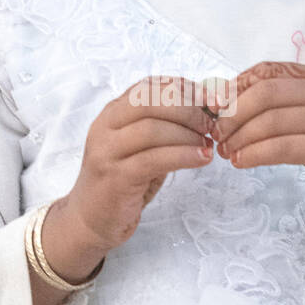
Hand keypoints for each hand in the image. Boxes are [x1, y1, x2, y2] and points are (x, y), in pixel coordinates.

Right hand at [50, 73, 214, 255]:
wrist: (91, 219)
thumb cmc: (124, 180)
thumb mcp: (143, 147)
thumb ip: (166, 126)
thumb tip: (208, 109)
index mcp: (113, 113)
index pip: (150, 86)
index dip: (185, 88)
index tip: (213, 99)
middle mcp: (105, 127)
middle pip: (149, 100)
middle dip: (188, 108)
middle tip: (212, 124)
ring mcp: (106, 151)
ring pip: (151, 129)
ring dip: (187, 134)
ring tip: (208, 143)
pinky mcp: (115, 177)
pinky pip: (153, 159)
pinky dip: (183, 156)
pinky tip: (202, 158)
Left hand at [209, 60, 304, 211]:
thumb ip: (276, 103)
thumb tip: (222, 97)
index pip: (266, 71)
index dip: (234, 86)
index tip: (214, 106)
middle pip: (265, 92)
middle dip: (233, 113)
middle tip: (217, 133)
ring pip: (270, 121)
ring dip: (240, 138)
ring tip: (226, 152)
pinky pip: (281, 147)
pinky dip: (254, 155)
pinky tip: (241, 162)